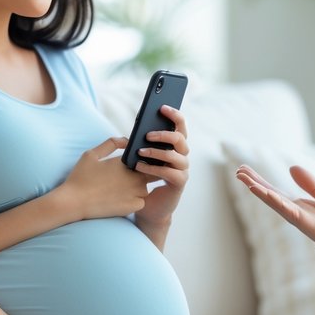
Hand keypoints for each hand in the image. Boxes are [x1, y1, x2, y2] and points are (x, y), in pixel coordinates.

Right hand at [59, 137, 150, 219]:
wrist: (74, 202)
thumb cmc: (80, 177)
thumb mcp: (92, 154)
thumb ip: (111, 143)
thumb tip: (127, 140)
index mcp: (126, 162)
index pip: (144, 158)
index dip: (138, 161)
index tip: (129, 165)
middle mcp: (134, 176)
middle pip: (148, 173)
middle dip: (140, 174)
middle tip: (122, 180)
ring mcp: (136, 192)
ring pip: (145, 188)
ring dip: (138, 189)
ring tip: (119, 191)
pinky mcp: (134, 206)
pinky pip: (142, 202)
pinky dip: (134, 201)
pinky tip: (120, 200)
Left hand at [133, 105, 189, 227]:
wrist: (147, 208)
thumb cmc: (143, 181)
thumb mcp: (142, 159)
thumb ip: (141, 146)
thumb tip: (131, 134)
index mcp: (175, 148)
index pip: (180, 127)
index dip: (175, 116)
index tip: (162, 107)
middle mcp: (182, 157)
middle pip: (181, 139)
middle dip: (165, 134)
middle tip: (147, 134)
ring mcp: (182, 170)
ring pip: (175, 155)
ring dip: (156, 152)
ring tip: (140, 152)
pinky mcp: (179, 184)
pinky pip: (169, 172)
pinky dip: (153, 168)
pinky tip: (140, 167)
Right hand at [235, 164, 314, 259]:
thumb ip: (309, 184)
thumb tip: (291, 167)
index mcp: (297, 206)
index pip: (272, 191)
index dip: (258, 180)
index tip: (243, 170)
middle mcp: (294, 213)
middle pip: (269, 196)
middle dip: (253, 184)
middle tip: (237, 172)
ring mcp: (299, 219)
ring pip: (276, 203)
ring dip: (261, 193)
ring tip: (246, 181)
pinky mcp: (308, 225)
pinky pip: (291, 212)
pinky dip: (279, 203)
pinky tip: (268, 194)